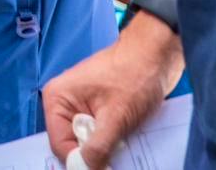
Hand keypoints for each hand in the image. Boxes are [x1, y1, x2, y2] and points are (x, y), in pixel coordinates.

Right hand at [42, 13, 182, 168]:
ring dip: (105, 151)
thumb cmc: (134, 78)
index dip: (79, 162)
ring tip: (124, 151)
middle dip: (92, 157)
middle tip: (114, 163)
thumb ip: (98, 146)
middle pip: (71, 144)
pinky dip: (112, 143)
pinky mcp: (97, 110)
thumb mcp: (116, 116)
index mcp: (58, 99)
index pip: (59, 144)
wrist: (157, 57)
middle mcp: (64, 104)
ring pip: (87, 142)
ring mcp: (80, 106)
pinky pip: (99, 135)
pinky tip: (127, 143)